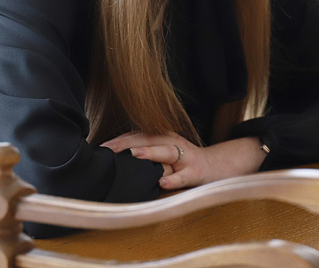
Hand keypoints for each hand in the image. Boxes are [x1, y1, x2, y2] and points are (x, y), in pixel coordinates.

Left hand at [100, 132, 265, 189]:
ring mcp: (184, 157)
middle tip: (108, 149)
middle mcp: (172, 142)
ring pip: (165, 152)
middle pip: (147, 139)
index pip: (137, 135)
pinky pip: (183, 176)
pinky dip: (173, 179)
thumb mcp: (164, 152)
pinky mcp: (195, 172)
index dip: (119, 139)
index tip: (101, 146)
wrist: (217, 166)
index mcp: (163, 137)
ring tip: (133, 155)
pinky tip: (162, 183)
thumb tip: (116, 158)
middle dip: (126, 144)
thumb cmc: (184, 161)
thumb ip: (145, 152)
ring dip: (149, 153)